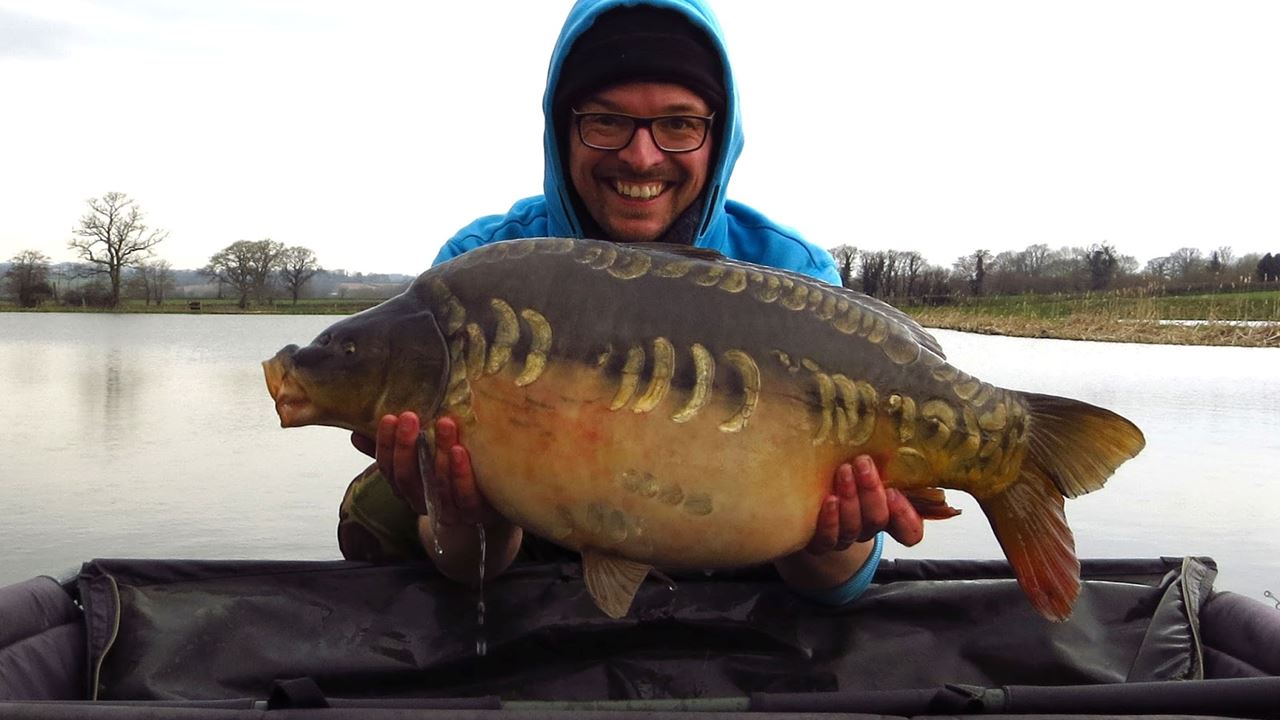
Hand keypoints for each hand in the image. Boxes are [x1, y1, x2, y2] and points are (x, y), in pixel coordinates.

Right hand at [352, 413, 519, 583]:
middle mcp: (425, 502)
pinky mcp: (477, 512)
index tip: (389, 418)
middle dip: (406, 447)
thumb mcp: (421, 460)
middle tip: (409, 416)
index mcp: (408, 488)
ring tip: (443, 424)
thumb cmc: (451, 476)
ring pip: (438, 485)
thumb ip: (392, 447)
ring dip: (438, 455)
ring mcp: (450, 510)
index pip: (388, 468)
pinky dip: (461, 475)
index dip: (385, 445)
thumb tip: (356, 432)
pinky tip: (460, 451)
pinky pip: (465, 497)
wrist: (490, 507)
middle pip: (407, 478)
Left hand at [805, 455, 923, 554]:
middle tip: (863, 464)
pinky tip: (830, 500)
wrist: (809, 495)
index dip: (906, 516)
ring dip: (850, 498)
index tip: (895, 492)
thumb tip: (896, 430)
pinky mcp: (820, 543)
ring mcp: (844, 538)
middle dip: (871, 490)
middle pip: (877, 519)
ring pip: (853, 527)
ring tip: (844, 471)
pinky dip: (830, 520)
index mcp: (887, 515)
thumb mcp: (864, 467)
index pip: (909, 531)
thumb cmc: (843, 474)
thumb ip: (880, 461)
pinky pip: (828, 538)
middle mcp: (867, 529)